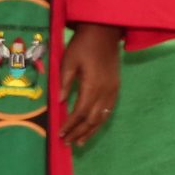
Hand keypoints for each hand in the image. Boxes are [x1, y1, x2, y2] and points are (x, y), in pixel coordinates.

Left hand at [60, 23, 122, 147]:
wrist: (104, 33)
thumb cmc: (82, 45)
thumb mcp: (68, 61)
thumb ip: (64, 82)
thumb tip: (59, 102)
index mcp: (93, 85)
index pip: (80, 111)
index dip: (71, 124)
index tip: (60, 133)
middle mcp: (106, 91)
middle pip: (93, 118)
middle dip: (80, 132)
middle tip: (67, 142)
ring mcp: (113, 90)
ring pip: (103, 117)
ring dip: (91, 130)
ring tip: (80, 141)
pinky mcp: (116, 87)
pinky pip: (109, 109)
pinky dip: (100, 121)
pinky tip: (93, 126)